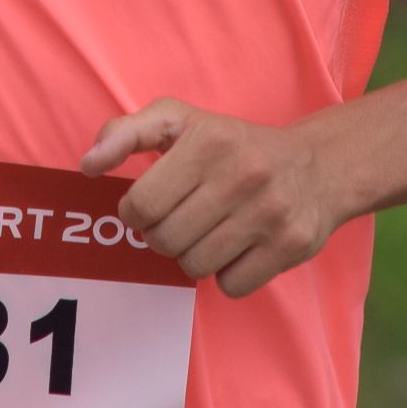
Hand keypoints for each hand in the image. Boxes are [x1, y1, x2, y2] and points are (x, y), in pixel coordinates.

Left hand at [82, 98, 339, 298]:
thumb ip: (126, 134)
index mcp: (208, 140)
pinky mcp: (290, 245)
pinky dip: (228, 274)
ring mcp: (269, 212)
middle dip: (164, 236)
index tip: (151, 205)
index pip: (141, 204)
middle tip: (183, 219)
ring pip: (195, 267)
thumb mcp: (179, 121)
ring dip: (194, 256)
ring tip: (211, 231)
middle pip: (165, 241)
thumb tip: (87, 165)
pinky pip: (231, 286)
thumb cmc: (233, 145)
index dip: (137, 212)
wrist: (319, 165)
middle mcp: (242, 173)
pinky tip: (239, 247)